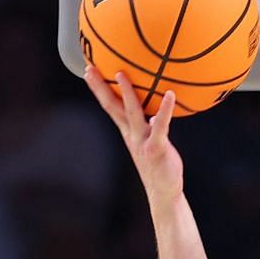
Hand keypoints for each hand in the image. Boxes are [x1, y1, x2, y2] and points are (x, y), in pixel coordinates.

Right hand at [83, 66, 183, 207]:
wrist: (164, 190)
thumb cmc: (159, 163)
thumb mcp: (151, 140)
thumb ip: (150, 124)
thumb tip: (156, 107)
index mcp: (128, 130)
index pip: (110, 106)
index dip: (99, 89)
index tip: (89, 71)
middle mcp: (131, 134)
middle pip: (113, 106)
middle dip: (101, 87)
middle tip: (90, 68)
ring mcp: (141, 140)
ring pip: (131, 112)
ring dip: (125, 93)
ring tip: (120, 73)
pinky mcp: (156, 147)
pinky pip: (160, 125)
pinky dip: (165, 109)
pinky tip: (170, 94)